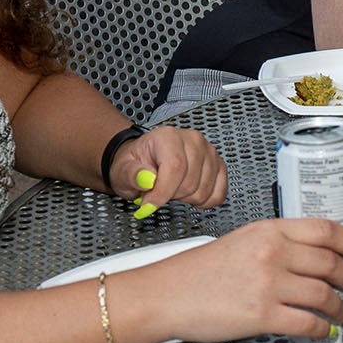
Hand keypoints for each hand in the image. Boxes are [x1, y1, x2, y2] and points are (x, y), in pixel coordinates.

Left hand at [107, 125, 226, 215]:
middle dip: (171, 196)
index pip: (175, 168)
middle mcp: (193, 141)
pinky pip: (218, 195)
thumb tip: (147, 179)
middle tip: (158, 190)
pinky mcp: (219, 166)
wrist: (145, 160)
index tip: (149, 205)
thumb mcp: (123, 170)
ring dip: (185, 199)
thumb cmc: (136, 164)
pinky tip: (189, 194)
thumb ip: (132, 174)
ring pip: (203, 192)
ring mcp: (209, 153)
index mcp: (168, 137)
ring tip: (173, 188)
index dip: (163, 193)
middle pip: (190, 183)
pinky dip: (203, 201)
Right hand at [124, 218, 342, 342]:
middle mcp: (272, 253)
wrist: (165, 294)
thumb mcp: (242, 241)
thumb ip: (278, 243)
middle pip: (331, 263)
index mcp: (269, 230)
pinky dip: (322, 329)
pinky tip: (324, 331)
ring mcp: (268, 284)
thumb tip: (315, 256)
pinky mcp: (261, 315)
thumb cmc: (198, 272)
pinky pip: (306, 323)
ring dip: (341, 307)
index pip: (327, 230)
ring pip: (324, 295)